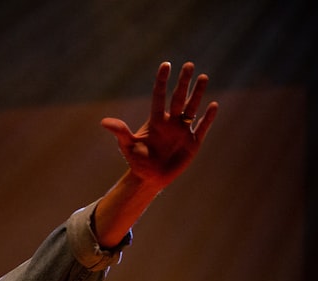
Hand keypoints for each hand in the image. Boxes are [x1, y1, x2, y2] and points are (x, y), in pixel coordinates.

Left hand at [100, 61, 218, 190]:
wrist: (150, 178)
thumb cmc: (137, 161)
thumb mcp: (128, 146)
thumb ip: (120, 133)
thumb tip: (104, 122)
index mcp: (155, 121)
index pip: (159, 96)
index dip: (162, 81)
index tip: (165, 65)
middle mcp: (170, 122)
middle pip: (178, 98)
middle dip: (183, 82)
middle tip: (188, 65)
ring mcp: (183, 131)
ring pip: (192, 108)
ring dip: (197, 94)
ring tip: (203, 77)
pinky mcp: (193, 143)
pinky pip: (202, 127)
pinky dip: (207, 118)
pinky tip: (213, 105)